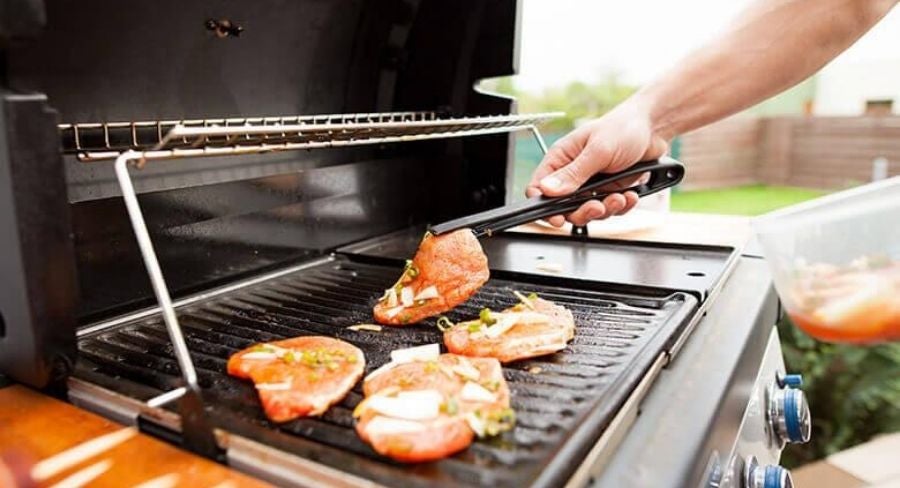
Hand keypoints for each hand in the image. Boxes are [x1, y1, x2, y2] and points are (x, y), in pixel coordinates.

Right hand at [526, 102, 668, 226]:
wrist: (654, 128)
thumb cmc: (624, 128)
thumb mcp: (598, 151)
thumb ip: (573, 174)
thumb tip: (547, 189)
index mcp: (561, 158)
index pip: (539, 188)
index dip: (545, 206)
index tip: (558, 217)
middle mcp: (573, 173)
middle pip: (563, 207)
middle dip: (583, 211)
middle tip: (597, 206)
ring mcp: (591, 184)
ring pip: (587, 211)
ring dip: (605, 209)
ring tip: (619, 197)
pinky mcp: (608, 190)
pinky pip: (608, 209)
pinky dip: (620, 206)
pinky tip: (629, 195)